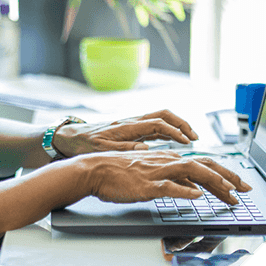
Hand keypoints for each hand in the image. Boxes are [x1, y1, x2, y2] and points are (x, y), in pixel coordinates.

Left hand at [53, 110, 199, 155]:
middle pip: (163, 115)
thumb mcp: (102, 150)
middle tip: (195, 137)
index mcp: (127, 126)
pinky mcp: (130, 130)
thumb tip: (146, 149)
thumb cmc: (84, 144)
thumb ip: (125, 150)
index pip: (157, 124)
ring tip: (190, 139)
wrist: (70, 138)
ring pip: (160, 120)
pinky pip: (153, 127)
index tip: (187, 142)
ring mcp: (132, 125)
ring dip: (176, 127)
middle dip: (181, 124)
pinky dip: (167, 132)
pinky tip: (174, 142)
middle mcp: (132, 122)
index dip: (174, 132)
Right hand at [79, 150, 251, 205]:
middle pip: (205, 166)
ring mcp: (158, 172)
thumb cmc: (119, 174)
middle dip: (229, 178)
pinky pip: (169, 187)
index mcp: (169, 159)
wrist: (94, 170)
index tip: (239, 186)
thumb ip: (174, 181)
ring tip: (230, 195)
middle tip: (246, 190)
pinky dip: (185, 192)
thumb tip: (195, 191)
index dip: (225, 174)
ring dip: (215, 184)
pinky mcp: (146, 184)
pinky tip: (197, 198)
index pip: (204, 164)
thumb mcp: (152, 175)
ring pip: (193, 173)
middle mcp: (168, 162)